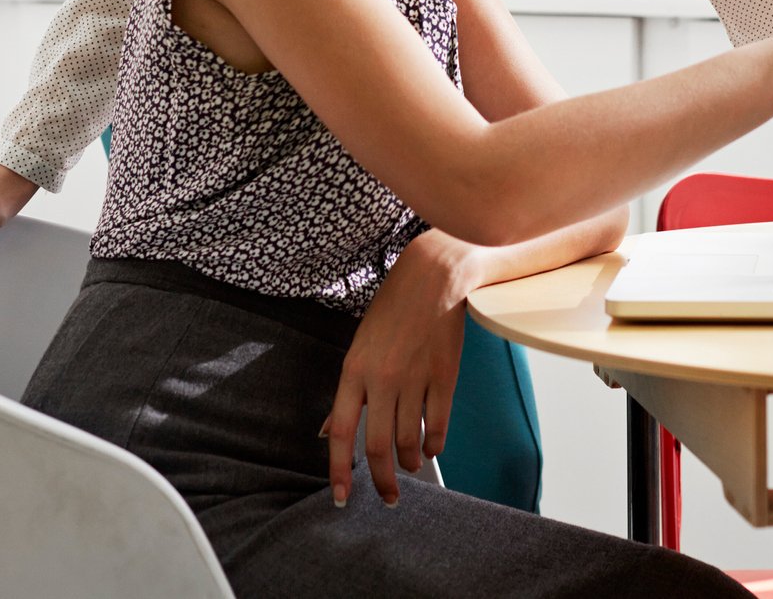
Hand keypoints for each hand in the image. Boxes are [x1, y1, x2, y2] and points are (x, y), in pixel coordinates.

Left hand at [322, 230, 472, 509]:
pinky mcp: (445, 377)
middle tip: (388, 497)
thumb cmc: (393, 307)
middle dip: (382, 480)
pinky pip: (438, 425)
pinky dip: (434, 444)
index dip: (340, 471)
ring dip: (410, 462)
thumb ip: (348, 392)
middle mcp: (382, 379)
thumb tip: (326, 432)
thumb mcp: (360, 345)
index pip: (340, 432)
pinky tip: (431, 447)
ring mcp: (416, 379)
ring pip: (409, 440)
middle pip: (377, 446)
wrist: (434, 275)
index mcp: (354, 370)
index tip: (341, 498)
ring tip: (411, 466)